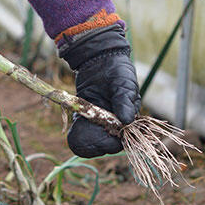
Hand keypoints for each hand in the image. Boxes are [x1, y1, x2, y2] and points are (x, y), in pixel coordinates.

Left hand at [60, 24, 140, 157]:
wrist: (99, 59)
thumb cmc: (118, 71)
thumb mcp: (124, 84)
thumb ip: (125, 102)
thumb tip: (127, 121)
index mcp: (128, 119)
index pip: (122, 140)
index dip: (113, 140)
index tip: (105, 131)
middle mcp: (114, 124)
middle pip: (106, 145)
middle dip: (97, 140)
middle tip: (90, 127)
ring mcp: (100, 122)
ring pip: (92, 142)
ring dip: (86, 137)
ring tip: (81, 125)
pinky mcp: (86, 117)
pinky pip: (81, 132)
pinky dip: (77, 132)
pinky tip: (76, 123)